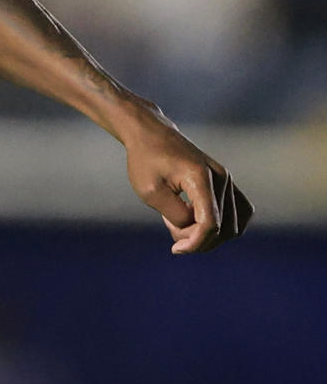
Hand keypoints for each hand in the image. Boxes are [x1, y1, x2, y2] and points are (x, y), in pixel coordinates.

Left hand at [122, 110, 252, 253]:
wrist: (150, 134)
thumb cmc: (146, 161)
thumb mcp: (150, 192)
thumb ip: (176, 216)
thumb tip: (198, 231)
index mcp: (201, 177)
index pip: (211, 224)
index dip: (196, 243)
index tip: (175, 249)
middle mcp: (222, 178)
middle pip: (224, 228)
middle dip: (198, 239)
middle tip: (170, 226)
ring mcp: (228, 180)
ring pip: (234, 226)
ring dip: (210, 235)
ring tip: (181, 222)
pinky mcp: (228, 183)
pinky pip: (237, 216)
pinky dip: (221, 226)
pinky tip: (195, 220)